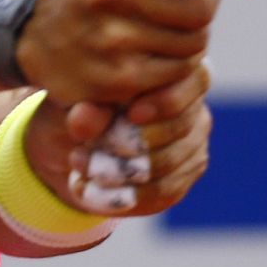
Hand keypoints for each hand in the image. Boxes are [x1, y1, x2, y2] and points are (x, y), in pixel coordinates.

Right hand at [15, 0, 249, 108]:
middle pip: (201, 6)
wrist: (37, 29)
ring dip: (190, 40)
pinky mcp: (114, 80)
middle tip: (182, 6)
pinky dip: (173, 68)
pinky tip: (148, 55)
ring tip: (160, 30)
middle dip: (203, 8)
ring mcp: (109, 38)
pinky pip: (176, 76)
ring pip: (194, 43)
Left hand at [21, 63, 215, 218]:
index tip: (133, 114)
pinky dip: (124, 194)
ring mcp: (192, 143)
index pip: (193, 81)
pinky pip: (162, 192)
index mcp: (174, 71)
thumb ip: (83, 108)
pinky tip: (90, 188)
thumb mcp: (72, 102)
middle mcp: (193, 106)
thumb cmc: (79, 105)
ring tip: (79, 165)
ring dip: (121, 171)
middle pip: (180, 127)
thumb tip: (82, 119)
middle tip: (89, 147)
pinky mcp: (182, 178)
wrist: (73, 143)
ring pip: (169, 163)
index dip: (167, 101)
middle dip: (134, 142)